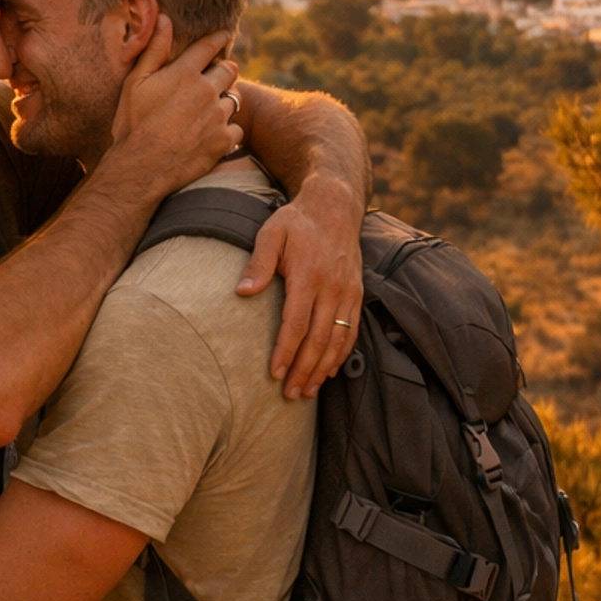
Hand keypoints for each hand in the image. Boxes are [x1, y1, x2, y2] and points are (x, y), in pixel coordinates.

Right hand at [109, 18, 241, 187]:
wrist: (140, 167)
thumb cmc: (133, 124)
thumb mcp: (135, 83)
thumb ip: (154, 50)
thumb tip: (165, 19)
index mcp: (185, 73)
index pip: (210, 47)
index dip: (218, 39)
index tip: (224, 36)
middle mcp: (206, 90)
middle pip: (230, 70)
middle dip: (225, 71)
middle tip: (217, 78)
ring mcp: (218, 116)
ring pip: (234, 100)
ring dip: (225, 102)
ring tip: (211, 111)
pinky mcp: (224, 140)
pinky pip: (237, 128)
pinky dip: (228, 130)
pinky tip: (213, 135)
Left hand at [237, 175, 363, 399]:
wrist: (335, 207)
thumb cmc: (296, 222)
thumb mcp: (271, 232)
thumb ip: (258, 263)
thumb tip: (242, 292)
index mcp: (309, 275)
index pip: (297, 322)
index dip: (287, 350)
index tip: (275, 373)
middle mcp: (333, 287)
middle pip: (319, 338)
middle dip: (304, 369)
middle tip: (289, 394)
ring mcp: (348, 293)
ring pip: (338, 340)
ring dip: (323, 369)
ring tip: (307, 390)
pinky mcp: (357, 295)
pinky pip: (351, 331)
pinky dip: (341, 355)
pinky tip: (328, 371)